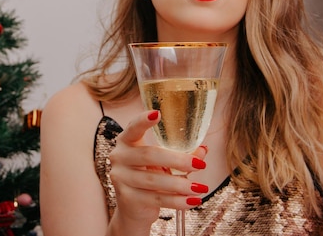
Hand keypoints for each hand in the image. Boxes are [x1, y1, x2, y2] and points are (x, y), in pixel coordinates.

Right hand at [107, 110, 208, 230]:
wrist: (133, 209)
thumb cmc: (149, 177)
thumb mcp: (162, 163)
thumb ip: (180, 155)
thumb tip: (203, 150)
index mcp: (127, 142)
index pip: (133, 128)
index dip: (143, 121)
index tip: (157, 113)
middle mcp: (119, 157)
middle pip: (150, 155)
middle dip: (178, 160)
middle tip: (200, 165)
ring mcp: (121, 178)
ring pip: (155, 180)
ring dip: (181, 184)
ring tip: (201, 188)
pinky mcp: (127, 198)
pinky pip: (156, 199)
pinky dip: (178, 201)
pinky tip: (192, 201)